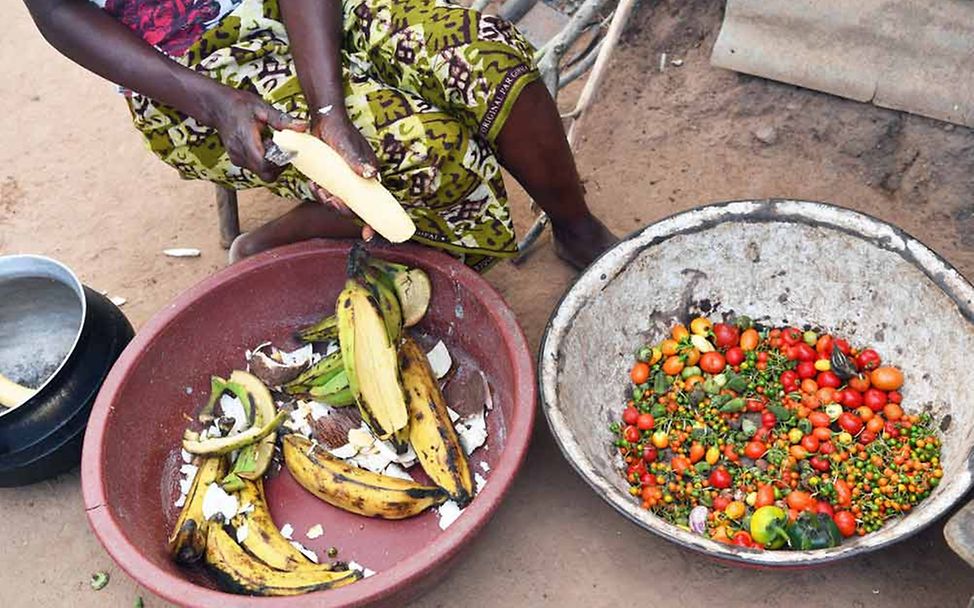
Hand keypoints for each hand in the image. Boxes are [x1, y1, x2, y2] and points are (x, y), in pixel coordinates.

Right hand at [207, 88, 306, 181]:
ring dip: (273, 163)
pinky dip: (265, 161)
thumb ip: (281, 120)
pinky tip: (265, 145)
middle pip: (266, 174)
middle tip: (284, 149)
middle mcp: (240, 155)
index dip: (281, 162)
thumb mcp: (262, 107)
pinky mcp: (238, 160)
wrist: (216, 106)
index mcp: (245, 142)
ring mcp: (238, 159)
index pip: (266, 165)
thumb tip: (303, 126)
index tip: (289, 150)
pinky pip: (256, 168)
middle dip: (279, 166)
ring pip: (262, 173)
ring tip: (273, 144)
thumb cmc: (239, 104)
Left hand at [309, 110, 379, 240]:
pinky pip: (327, 194)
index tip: (368, 235)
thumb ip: (358, 160)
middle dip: (341, 208)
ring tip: (318, 188)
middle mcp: (359, 182)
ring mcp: (345, 182)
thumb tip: (371, 174)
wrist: (323, 119)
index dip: (373, 223)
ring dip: (327, 201)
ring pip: (338, 203)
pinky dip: (319, 192)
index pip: (375, 204)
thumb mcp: (348, 146)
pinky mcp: (332, 179)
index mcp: (369, 177)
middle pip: (353, 208)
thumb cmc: (340, 130)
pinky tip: (313, 183)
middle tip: (330, 199)